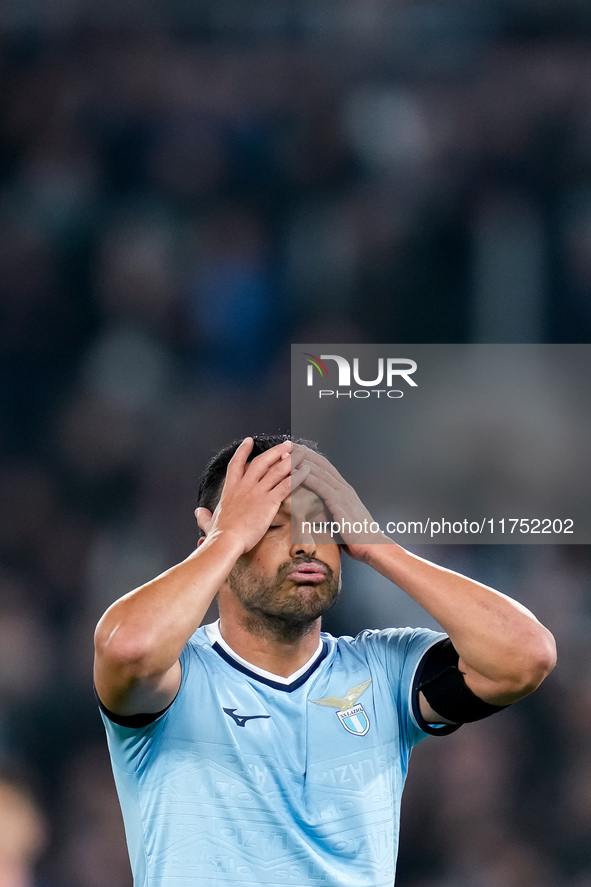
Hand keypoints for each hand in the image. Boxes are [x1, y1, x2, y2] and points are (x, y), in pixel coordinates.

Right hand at [197, 438, 309, 554]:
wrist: (226, 541)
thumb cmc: (218, 535)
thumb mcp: (208, 522)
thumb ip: (204, 516)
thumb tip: (197, 512)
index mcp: (230, 489)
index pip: (236, 464)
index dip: (243, 451)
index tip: (249, 440)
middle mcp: (244, 486)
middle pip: (261, 461)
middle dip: (275, 451)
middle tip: (286, 444)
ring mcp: (257, 492)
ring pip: (276, 470)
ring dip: (290, 459)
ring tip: (301, 452)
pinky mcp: (269, 501)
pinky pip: (287, 485)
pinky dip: (298, 476)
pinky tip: (306, 470)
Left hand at [293, 445, 387, 560]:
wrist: (372, 546)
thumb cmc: (355, 537)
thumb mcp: (336, 521)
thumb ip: (322, 512)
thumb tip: (308, 511)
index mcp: (344, 490)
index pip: (324, 467)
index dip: (309, 457)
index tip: (295, 450)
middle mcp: (344, 487)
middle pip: (321, 463)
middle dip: (303, 453)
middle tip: (287, 445)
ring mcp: (343, 493)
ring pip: (319, 471)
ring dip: (301, 461)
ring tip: (286, 454)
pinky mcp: (340, 502)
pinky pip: (321, 485)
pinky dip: (306, 477)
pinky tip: (295, 472)